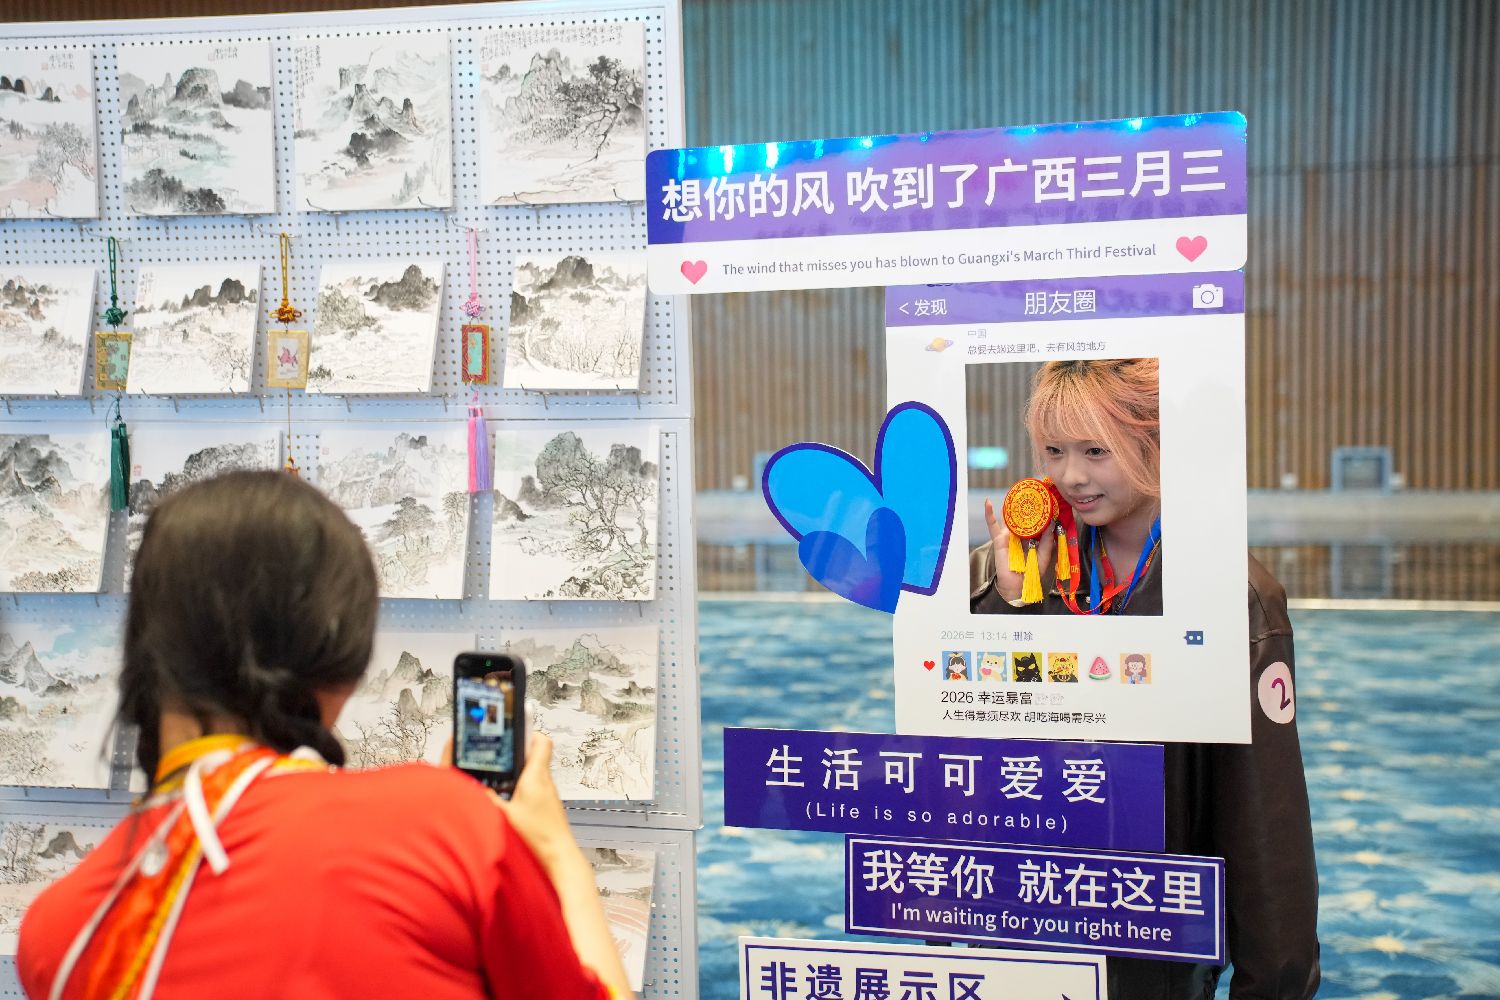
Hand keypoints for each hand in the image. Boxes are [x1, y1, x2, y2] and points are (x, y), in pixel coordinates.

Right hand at [495, 733, 587, 878]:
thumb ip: (487, 800)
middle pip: (534, 755)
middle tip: (498, 753)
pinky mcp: (547, 807)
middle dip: (516, 752)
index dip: (528, 731)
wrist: (559, 859)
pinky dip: (520, 788)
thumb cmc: (538, 838)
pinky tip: (507, 799)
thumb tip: (472, 788)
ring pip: (533, 773)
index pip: (541, 741)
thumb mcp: (503, 817)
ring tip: (498, 776)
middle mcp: (545, 782)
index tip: (514, 729)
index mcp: (536, 777)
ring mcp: (548, 795)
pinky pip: (534, 789)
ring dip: (517, 771)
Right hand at [983, 496, 1055, 601]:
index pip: (1036, 521)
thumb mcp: (1044, 555)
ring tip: (1013, 491)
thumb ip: (1047, 540)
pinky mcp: (999, 539)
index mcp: (1033, 537)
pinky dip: (989, 514)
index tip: (1046, 497)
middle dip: (1025, 504)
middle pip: (1022, 516)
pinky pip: (992, 525)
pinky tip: (987, 502)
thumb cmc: (1032, 572)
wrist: (1019, 586)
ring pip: (1009, 517)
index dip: (1040, 510)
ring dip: (1010, 505)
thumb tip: (1051, 522)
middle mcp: (1021, 534)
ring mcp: (1009, 535)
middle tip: (1031, 490)